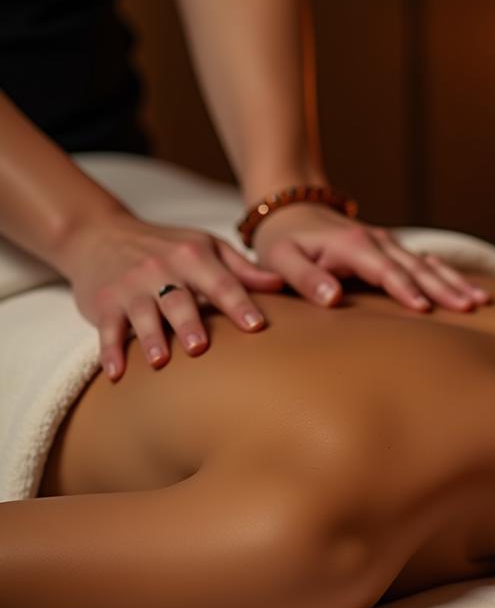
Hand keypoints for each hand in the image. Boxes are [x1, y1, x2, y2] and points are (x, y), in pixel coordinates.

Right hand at [59, 211, 285, 380]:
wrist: (99, 234)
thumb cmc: (167, 246)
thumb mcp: (206, 246)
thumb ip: (242, 269)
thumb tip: (282, 284)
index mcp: (193, 256)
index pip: (221, 282)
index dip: (238, 303)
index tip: (255, 326)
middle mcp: (161, 269)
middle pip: (178, 299)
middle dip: (189, 323)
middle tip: (200, 348)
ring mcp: (130, 286)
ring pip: (142, 314)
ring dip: (150, 338)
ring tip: (160, 361)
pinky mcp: (104, 303)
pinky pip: (107, 329)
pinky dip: (109, 351)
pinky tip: (116, 374)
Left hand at [248, 202, 492, 312]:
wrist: (292, 210)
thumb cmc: (283, 243)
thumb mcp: (281, 260)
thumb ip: (305, 278)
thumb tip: (333, 298)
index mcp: (353, 245)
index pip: (385, 270)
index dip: (405, 289)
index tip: (425, 309)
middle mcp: (378, 241)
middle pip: (417, 267)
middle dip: (445, 287)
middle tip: (471, 307)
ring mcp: (389, 244)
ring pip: (428, 264)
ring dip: (455, 281)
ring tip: (481, 300)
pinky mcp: (394, 250)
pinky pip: (427, 263)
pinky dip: (450, 275)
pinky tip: (471, 288)